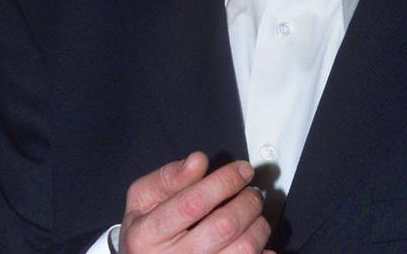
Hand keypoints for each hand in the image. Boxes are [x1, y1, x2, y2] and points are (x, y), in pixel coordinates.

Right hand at [119, 151, 274, 252]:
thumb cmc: (146, 229)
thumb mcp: (143, 199)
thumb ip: (168, 177)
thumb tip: (197, 161)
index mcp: (147, 235)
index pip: (193, 203)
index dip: (224, 181)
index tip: (241, 170)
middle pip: (224, 227)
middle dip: (247, 201)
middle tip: (251, 192)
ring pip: (244, 250)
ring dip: (258, 225)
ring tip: (253, 214)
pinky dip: (263, 251)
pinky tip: (251, 238)